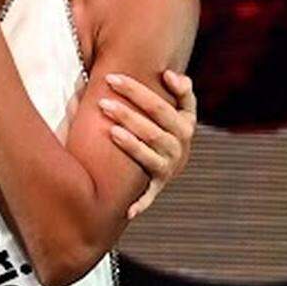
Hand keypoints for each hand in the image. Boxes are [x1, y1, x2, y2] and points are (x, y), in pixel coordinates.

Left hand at [97, 70, 197, 219]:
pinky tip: (127, 211)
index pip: (160, 105)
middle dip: (127, 114)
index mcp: (184, 124)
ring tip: (111, 130)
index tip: (111, 78)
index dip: (136, 90)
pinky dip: (140, 204)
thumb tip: (170, 74)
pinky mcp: (158, 186)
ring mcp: (169, 167)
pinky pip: (149, 196)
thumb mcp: (183, 106)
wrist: (178, 158)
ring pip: (149, 155)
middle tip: (102, 102)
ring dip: (131, 144)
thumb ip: (181, 88)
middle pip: (152, 129)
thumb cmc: (170, 123)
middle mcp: (179, 147)